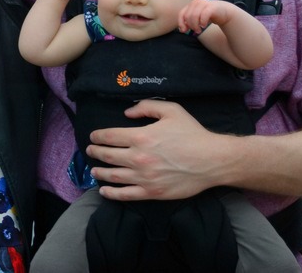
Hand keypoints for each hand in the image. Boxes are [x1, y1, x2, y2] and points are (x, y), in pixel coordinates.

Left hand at [86, 100, 229, 200]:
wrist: (212, 160)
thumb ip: (146, 107)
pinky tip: (104, 191)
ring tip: (94, 170)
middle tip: (90, 151)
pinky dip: (111, 194)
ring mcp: (144, 177)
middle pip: (108, 155)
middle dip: (95, 152)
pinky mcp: (152, 193)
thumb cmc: (192, 134)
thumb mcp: (171, 110)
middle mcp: (138, 157)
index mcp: (141, 136)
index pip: (110, 136)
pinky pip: (126, 195)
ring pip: (113, 176)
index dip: (97, 136)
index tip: (93, 137)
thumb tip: (127, 113)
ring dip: (100, 172)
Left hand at [177, 0, 229, 34]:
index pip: (181, 14)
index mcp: (190, 5)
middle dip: (190, 26)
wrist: (223, 11)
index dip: (181, 23)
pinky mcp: (211, 7)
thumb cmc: (208, 16)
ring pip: (194, 16)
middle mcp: (196, 2)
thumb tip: (181, 30)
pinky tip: (204, 26)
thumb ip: (188, 22)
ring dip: (195, 26)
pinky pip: (203, 15)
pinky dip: (202, 22)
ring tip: (199, 30)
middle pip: (187, 16)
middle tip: (196, 31)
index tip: (184, 31)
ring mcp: (203, 3)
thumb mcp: (196, 18)